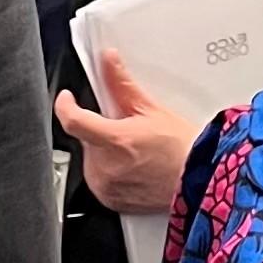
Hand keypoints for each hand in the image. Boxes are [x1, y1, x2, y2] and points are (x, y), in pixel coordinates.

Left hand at [54, 54, 195, 216]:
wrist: (197, 179)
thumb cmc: (180, 149)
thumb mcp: (150, 109)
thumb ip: (121, 83)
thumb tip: (108, 61)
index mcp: (115, 141)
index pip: (73, 121)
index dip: (65, 106)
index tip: (67, 99)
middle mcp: (106, 167)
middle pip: (86, 139)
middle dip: (100, 131)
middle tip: (126, 131)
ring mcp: (107, 187)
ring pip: (91, 160)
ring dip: (104, 152)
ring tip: (133, 152)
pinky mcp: (110, 201)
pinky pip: (99, 180)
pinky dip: (110, 172)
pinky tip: (132, 168)